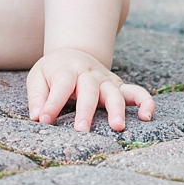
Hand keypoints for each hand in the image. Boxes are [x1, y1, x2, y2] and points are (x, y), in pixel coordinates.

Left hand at [27, 47, 153, 131]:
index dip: (52, 103)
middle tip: (82, 130)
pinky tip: (147, 116)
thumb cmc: (53, 72)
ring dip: (116, 109)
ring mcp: (106, 80)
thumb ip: (37, 96)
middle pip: (89, 90)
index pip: (60, 86)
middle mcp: (88, 74)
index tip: (44, 120)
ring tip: (117, 127)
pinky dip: (145, 102)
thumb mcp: (38, 77)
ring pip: (114, 92)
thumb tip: (37, 116)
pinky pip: (137, 92)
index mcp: (66, 70)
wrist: (74, 53)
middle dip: (86, 110)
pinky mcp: (119, 87)